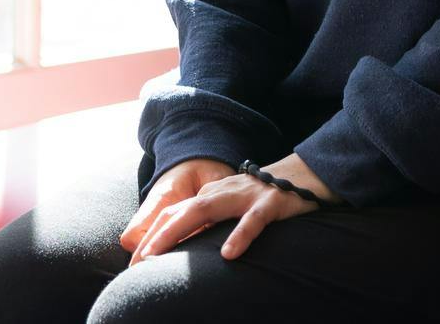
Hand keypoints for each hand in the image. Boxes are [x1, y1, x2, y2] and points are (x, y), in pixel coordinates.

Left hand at [120, 154, 342, 264]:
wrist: (304, 175)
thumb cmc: (264, 197)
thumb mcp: (232, 208)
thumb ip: (211, 221)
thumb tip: (184, 246)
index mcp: (212, 195)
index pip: (174, 213)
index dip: (152, 234)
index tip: (135, 260)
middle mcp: (222, 192)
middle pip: (181, 212)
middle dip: (155, 237)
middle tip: (136, 262)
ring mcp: (245, 196)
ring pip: (206, 212)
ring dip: (178, 232)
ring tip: (159, 255)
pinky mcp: (270, 203)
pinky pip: (253, 221)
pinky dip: (239, 236)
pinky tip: (228, 255)